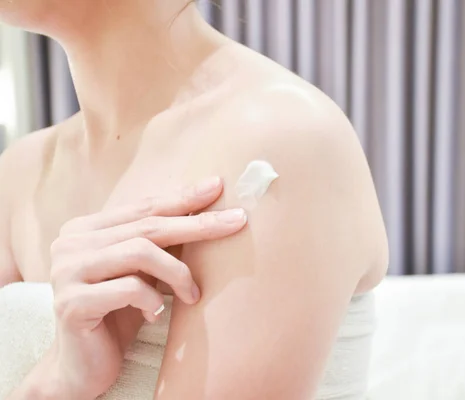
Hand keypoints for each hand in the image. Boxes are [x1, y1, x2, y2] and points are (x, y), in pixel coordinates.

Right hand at [48, 177, 245, 398]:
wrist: (82, 366)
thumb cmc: (119, 314)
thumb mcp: (141, 272)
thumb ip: (158, 242)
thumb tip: (207, 209)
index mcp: (85, 229)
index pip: (143, 206)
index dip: (183, 196)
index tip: (218, 186)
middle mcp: (69, 244)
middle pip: (147, 226)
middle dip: (197, 224)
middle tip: (236, 222)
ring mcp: (66, 272)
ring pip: (141, 252)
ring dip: (178, 273)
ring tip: (192, 296)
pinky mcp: (71, 303)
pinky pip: (130, 288)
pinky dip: (154, 300)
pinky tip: (157, 315)